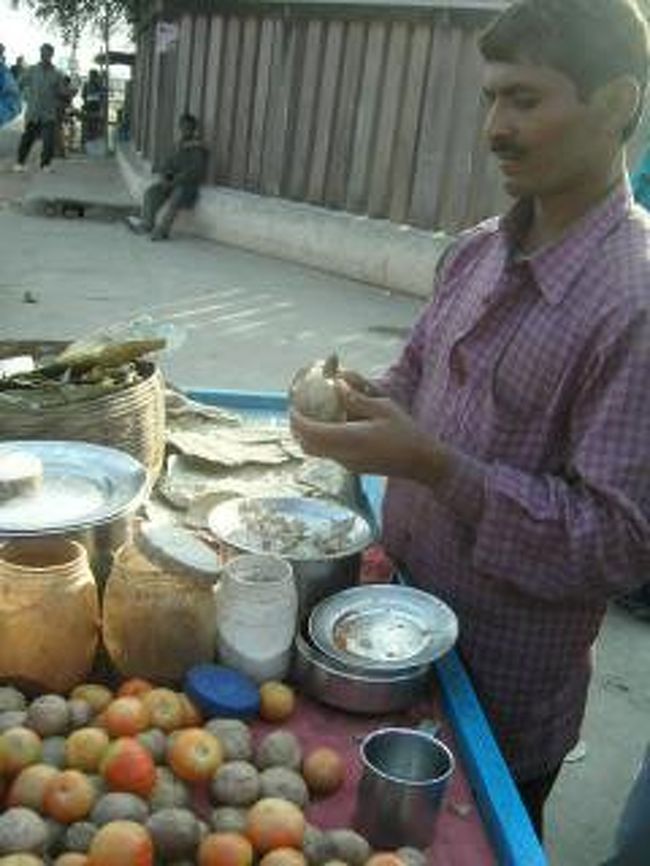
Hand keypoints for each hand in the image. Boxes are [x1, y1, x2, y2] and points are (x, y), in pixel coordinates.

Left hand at [290, 382, 438, 478]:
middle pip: (307, 445)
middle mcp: (343, 456)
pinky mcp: (352, 467)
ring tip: (313, 414)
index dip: (297, 418)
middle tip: (298, 408)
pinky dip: (322, 439)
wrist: (421, 462)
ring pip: (316, 451)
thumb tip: (335, 382)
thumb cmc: (406, 433)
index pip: (310, 432)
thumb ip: (357, 397)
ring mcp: (347, 465)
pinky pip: (328, 453)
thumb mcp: (384, 407)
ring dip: (309, 435)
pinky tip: (332, 424)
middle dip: (298, 428)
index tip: (293, 403)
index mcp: (349, 439)